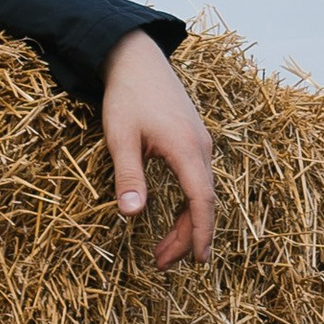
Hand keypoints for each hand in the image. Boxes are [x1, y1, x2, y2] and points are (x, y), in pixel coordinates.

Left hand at [100, 31, 215, 266]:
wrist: (137, 59)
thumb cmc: (127, 97)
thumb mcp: (121, 138)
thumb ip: (128, 176)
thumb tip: (132, 214)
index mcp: (186, 149)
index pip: (201, 200)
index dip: (200, 233)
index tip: (198, 260)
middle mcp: (201, 147)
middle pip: (202, 201)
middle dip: (187, 237)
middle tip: (163, 264)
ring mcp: (200, 143)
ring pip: (200, 191)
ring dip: (185, 222)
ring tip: (163, 251)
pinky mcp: (193, 139)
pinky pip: (196, 179)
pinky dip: (187, 203)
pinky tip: (172, 217)